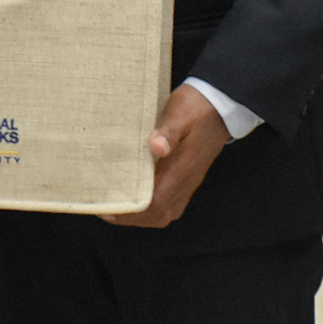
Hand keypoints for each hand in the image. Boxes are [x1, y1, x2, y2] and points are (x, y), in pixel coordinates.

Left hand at [101, 83, 229, 228]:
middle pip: (155, 215)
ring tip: (114, 205)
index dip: (129, 211)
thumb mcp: (179, 114)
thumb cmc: (196, 108)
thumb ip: (168, 132)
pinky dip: (147, 207)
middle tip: (102, 206)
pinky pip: (165, 205)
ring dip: (138, 214)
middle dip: (128, 216)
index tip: (106, 207)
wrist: (220, 107)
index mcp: (181, 172)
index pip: (153, 205)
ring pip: (161, 213)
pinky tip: (133, 196)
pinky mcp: (185, 181)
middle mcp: (184, 184)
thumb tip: (156, 147)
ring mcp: (186, 185)